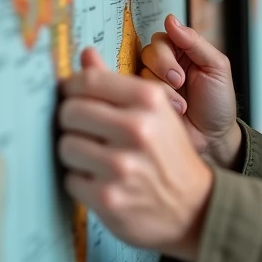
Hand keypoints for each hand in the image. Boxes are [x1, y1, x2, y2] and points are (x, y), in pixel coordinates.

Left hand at [58, 48, 212, 261]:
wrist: (195, 207)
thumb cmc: (170, 156)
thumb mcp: (156, 112)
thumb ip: (118, 83)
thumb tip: (85, 55)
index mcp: (149, 101)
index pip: (88, 80)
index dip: (72, 87)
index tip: (73, 96)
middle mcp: (137, 129)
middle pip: (70, 111)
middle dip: (73, 122)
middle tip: (86, 131)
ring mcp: (121, 165)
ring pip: (65, 146)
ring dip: (76, 154)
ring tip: (97, 159)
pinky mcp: (107, 197)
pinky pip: (71, 179)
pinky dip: (82, 182)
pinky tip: (104, 181)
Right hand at [139, 14, 241, 168]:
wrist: (213, 138)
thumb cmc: (218, 103)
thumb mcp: (216, 67)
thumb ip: (195, 42)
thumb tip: (171, 19)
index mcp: (182, 52)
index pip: (161, 38)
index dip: (167, 54)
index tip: (181, 72)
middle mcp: (163, 66)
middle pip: (146, 53)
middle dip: (163, 70)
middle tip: (180, 84)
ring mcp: (150, 85)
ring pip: (139, 75)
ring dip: (162, 91)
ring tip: (180, 106)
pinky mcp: (140, 104)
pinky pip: (132, 94)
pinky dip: (151, 103)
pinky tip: (168, 111)